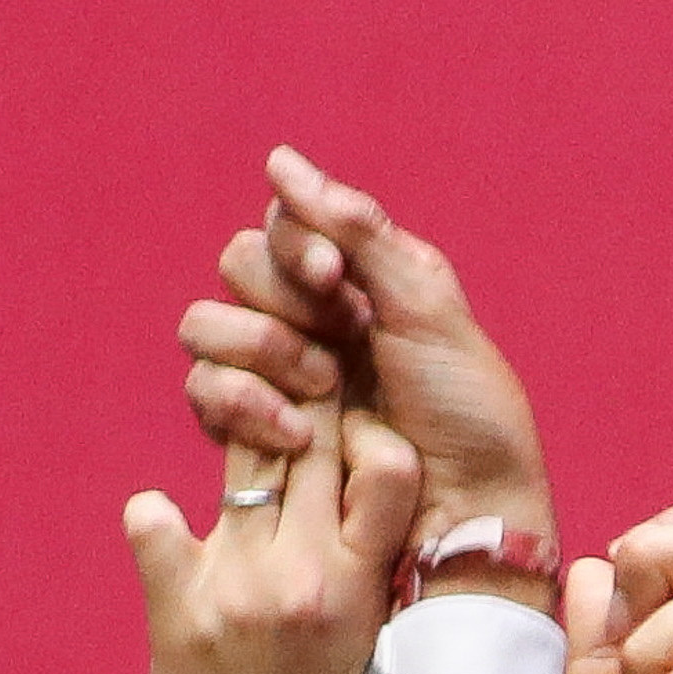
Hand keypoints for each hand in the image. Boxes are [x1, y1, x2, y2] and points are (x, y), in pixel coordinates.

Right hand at [181, 146, 550, 573]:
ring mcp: (275, 379)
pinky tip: (296, 432)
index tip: (338, 280)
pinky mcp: (254, 436)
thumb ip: (355, 228)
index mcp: (356, 284)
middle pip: (238, 267)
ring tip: (324, 390)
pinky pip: (203, 392)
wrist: (469, 513)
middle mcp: (308, 323)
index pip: (283, 226)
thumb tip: (279, 160)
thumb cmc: (468, 414)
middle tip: (342, 345)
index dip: (297, 243)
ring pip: (205, 325)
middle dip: (283, 300)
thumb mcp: (427, 307)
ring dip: (259, 347)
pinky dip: (241, 401)